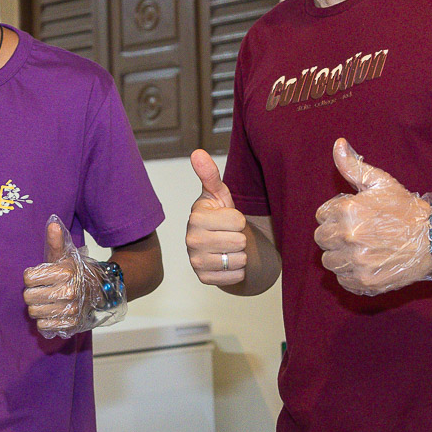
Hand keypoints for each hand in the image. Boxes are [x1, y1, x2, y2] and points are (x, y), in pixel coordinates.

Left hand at [22, 216, 119, 336]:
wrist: (98, 290)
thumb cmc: (75, 271)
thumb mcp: (66, 255)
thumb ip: (55, 242)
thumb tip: (52, 224)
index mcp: (65, 272)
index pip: (28, 278)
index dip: (30, 276)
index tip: (38, 275)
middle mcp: (69, 291)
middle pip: (28, 297)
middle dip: (31, 293)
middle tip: (40, 290)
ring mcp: (71, 309)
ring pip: (34, 312)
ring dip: (37, 307)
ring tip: (45, 301)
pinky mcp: (71, 324)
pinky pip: (43, 326)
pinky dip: (44, 320)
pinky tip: (51, 312)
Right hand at [185, 150, 246, 285]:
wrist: (215, 243)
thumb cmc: (217, 216)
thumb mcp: (217, 194)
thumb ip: (210, 174)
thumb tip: (198, 153)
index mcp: (196, 218)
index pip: (238, 221)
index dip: (239, 219)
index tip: (227, 219)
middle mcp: (192, 241)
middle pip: (239, 241)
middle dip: (239, 238)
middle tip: (228, 234)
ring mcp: (196, 262)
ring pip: (239, 260)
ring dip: (239, 255)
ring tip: (227, 247)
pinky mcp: (204, 278)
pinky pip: (235, 276)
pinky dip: (236, 270)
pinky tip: (226, 261)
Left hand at [313, 138, 431, 295]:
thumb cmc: (406, 209)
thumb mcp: (381, 182)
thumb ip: (354, 166)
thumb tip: (338, 144)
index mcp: (348, 211)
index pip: (321, 215)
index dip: (336, 214)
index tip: (353, 216)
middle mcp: (348, 237)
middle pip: (321, 238)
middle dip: (335, 234)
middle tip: (357, 232)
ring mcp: (356, 262)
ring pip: (329, 260)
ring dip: (341, 255)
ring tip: (362, 248)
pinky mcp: (364, 282)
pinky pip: (342, 279)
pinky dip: (351, 274)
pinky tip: (367, 263)